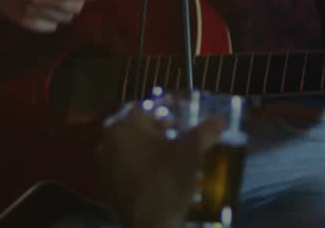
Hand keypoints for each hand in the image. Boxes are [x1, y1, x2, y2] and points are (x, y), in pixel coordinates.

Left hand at [99, 104, 224, 227]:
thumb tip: (220, 120)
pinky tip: (155, 177)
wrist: (150, 223)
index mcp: (125, 125)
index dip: (165, 113)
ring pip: (127, 148)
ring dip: (145, 150)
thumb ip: (204, 133)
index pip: (145, 108)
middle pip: (135, 128)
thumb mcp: (190, 153)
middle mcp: (108, 141)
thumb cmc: (167, 179)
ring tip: (168, 160)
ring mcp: (104, 165)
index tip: (179, 123)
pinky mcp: (106, 186)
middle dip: (155, 132)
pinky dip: (137, 168)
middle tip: (176, 141)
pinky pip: (123, 169)